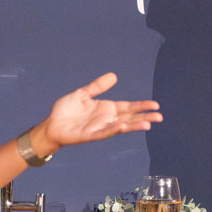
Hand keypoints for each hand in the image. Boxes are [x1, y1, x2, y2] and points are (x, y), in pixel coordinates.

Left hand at [39, 72, 161, 151]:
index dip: (141, 106)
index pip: (128, 107)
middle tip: (160, 117)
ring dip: (134, 126)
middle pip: (130, 118)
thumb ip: (98, 86)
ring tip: (148, 124)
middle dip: (144, 117)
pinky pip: (105, 132)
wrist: (51, 124)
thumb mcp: (83, 94)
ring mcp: (100, 128)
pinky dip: (115, 130)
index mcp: (106, 109)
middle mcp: (106, 119)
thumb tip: (114, 76)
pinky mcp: (91, 135)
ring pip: (121, 127)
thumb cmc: (66, 111)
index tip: (155, 105)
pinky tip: (124, 127)